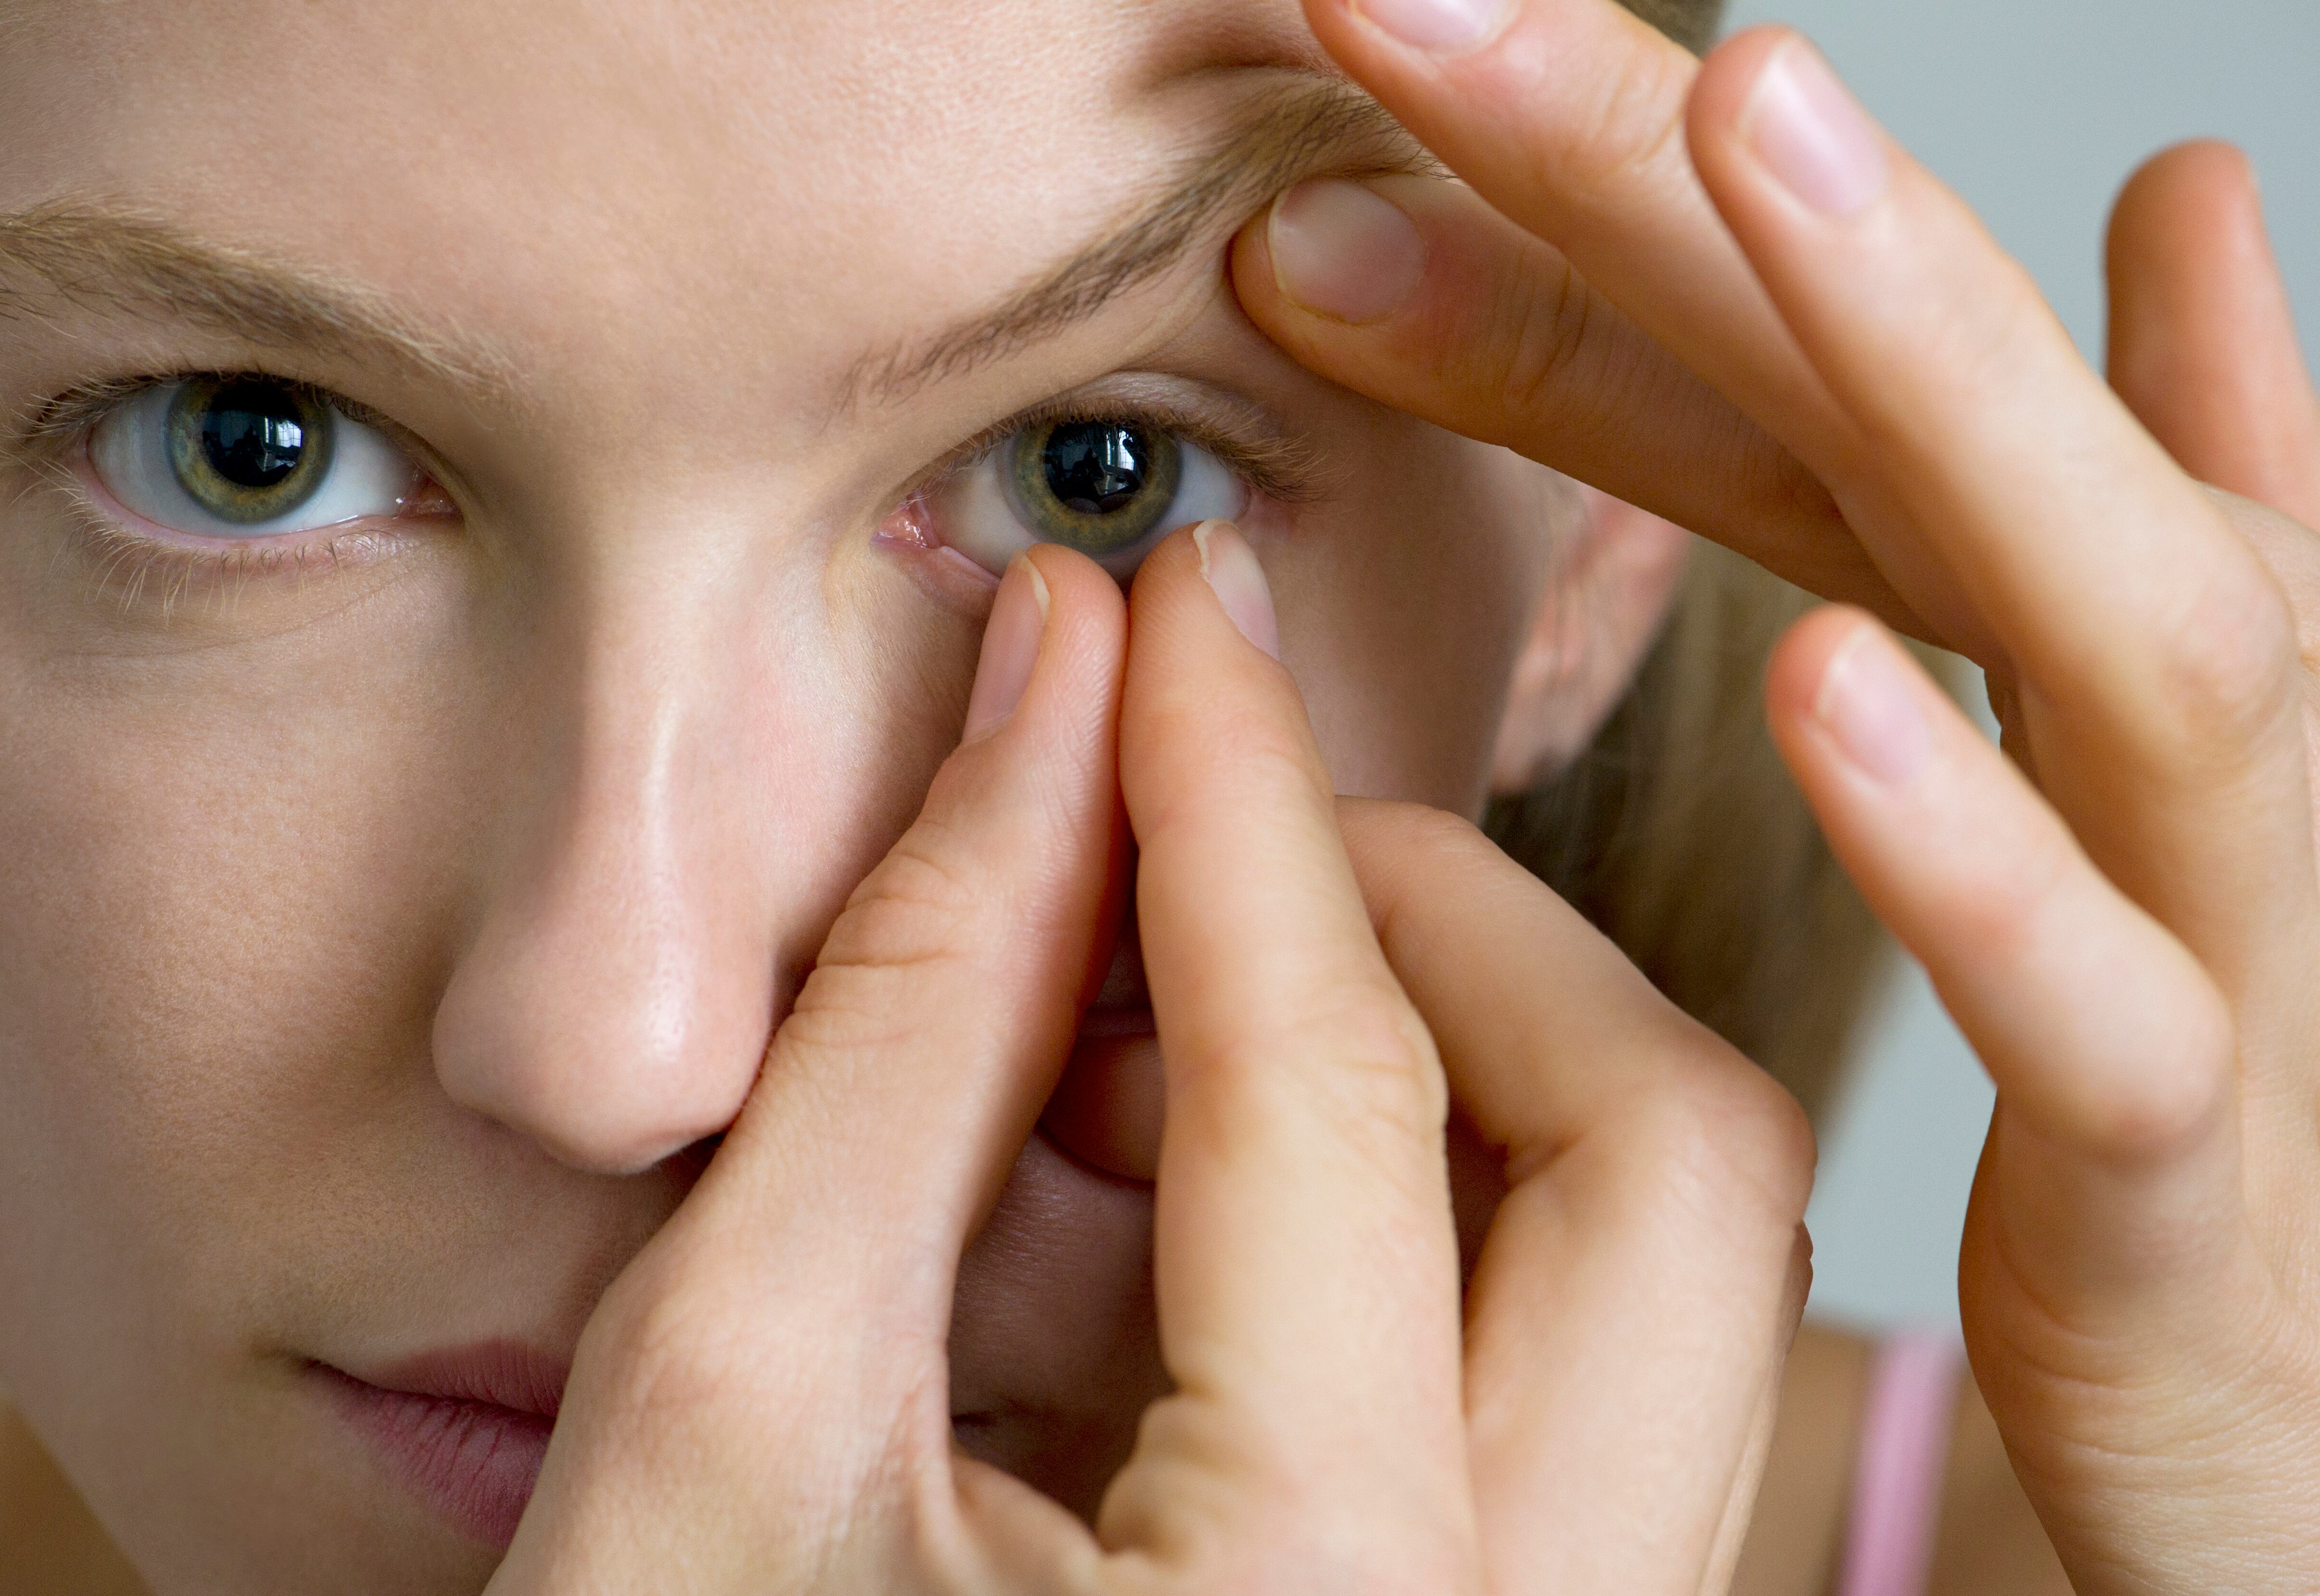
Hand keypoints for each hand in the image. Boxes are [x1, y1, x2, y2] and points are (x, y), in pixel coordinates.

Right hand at [483, 526, 1811, 1592]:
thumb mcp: (720, 1409)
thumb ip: (900, 1036)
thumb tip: (1035, 716)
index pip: (1330, 1080)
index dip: (1226, 797)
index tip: (1157, 618)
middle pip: (1658, 1161)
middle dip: (1436, 927)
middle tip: (1204, 835)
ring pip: (1663, 1263)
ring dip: (1450, 1060)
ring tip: (1157, 1018)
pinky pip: (1583, 1371)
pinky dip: (1423, 1207)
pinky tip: (1183, 1180)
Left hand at [1225, 1, 2319, 1586]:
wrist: (2278, 1360)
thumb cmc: (2155, 1024)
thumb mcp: (2055, 732)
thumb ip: (2020, 499)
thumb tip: (2185, 194)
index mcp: (2094, 602)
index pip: (1813, 363)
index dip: (1597, 186)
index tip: (1367, 31)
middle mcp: (2183, 702)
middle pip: (1950, 401)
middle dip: (1725, 180)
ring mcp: (2226, 918)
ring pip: (2121, 617)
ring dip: (1933, 365)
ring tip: (1740, 120)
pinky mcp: (2189, 1161)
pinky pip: (2100, 1002)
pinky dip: (1971, 845)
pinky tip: (1820, 678)